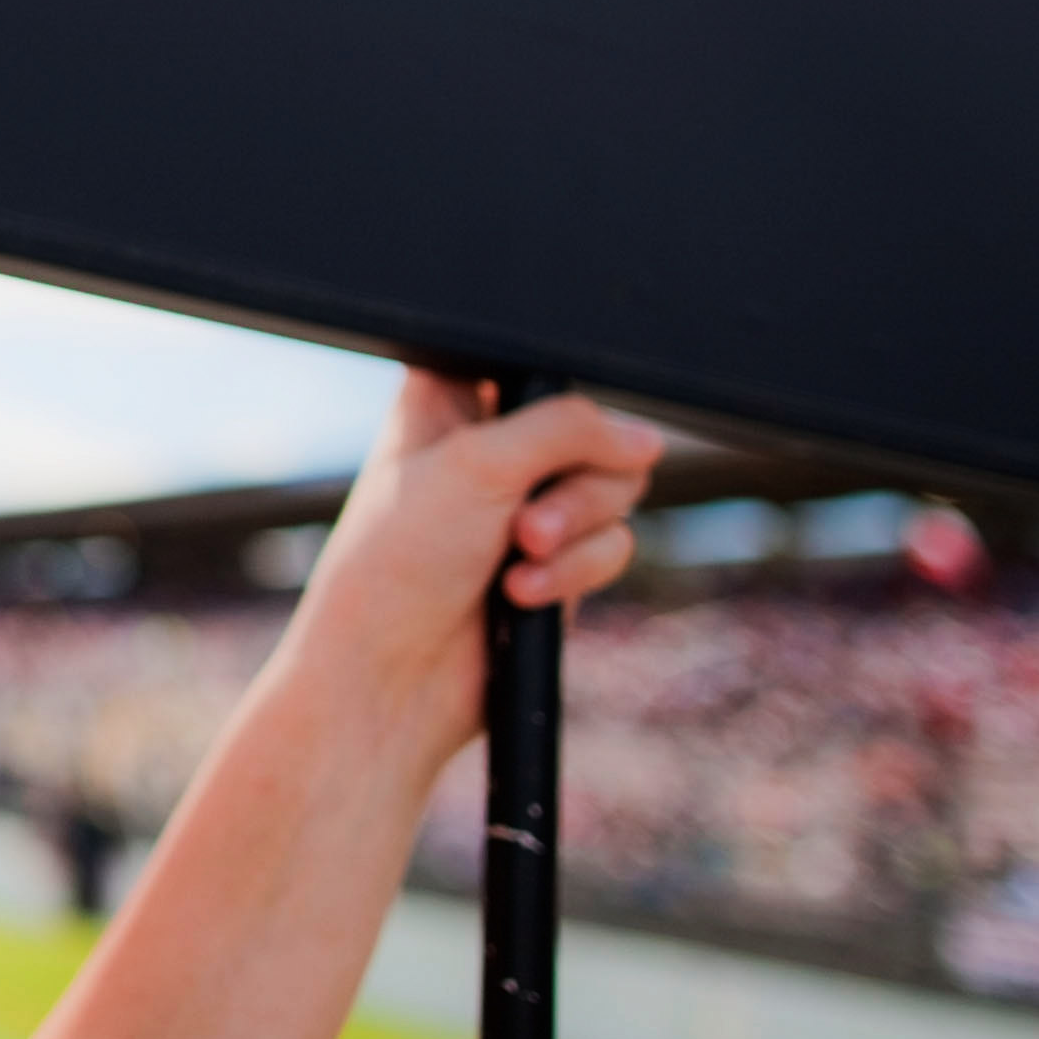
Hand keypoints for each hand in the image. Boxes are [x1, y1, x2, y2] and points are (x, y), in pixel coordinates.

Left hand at [276, 367, 661, 778]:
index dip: (553, 399)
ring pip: (615, 488)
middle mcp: (493, 444)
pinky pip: (613, 544)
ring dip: (574, 531)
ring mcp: (527, 504)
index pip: (537, 363)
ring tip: (516, 560)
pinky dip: (575, 571)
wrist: (391, 674)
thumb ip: (570, 430)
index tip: (535, 441)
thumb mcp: (480, 465)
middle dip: (574, 482)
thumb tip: (646, 437)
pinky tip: (521, 595)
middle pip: (597, 429)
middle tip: (522, 523)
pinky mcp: (555, 562)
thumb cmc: (399, 560)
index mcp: (451, 396)